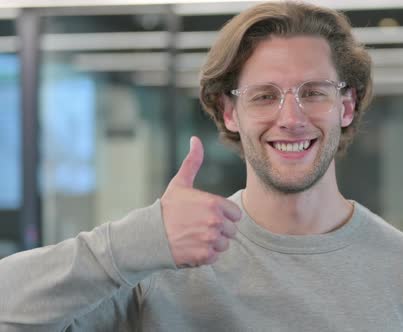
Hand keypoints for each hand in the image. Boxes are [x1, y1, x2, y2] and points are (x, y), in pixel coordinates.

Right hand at [160, 136, 241, 266]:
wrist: (148, 235)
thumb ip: (193, 162)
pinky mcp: (204, 256)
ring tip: (194, 237)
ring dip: (212, 244)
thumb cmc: (166, 209)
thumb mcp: (180, 183)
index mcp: (214, 203)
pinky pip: (215, 257)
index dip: (223, 216)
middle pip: (232, 231)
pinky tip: (191, 247)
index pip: (236, 215)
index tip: (207, 216)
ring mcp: (210, 239)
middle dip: (219, 231)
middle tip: (198, 228)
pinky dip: (205, 255)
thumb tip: (195, 139)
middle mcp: (215, 221)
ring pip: (224, 245)